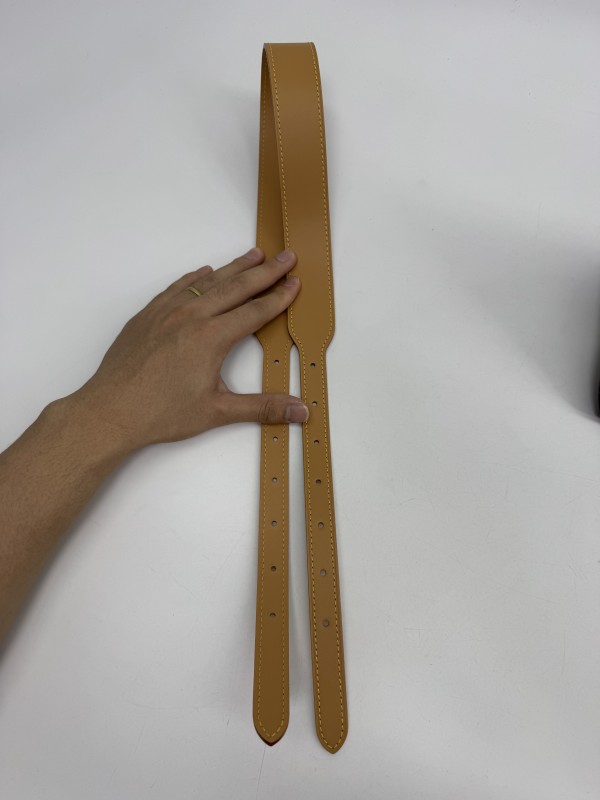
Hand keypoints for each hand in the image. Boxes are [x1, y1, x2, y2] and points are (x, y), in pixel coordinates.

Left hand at [69, 246, 308, 451]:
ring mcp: (166, 312)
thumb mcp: (217, 412)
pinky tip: (204, 271)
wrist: (111, 411)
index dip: (279, 297)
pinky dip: (195, 277)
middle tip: (286, 256)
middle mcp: (191, 316)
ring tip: (254, 254)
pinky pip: (176, 287)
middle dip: (265, 272)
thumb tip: (299, 412)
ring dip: (233, 267)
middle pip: (236, 287)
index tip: (295, 283)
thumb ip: (262, 408)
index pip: (255, 311)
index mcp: (211, 338)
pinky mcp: (147, 315)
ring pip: (207, 282)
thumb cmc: (161, 413)